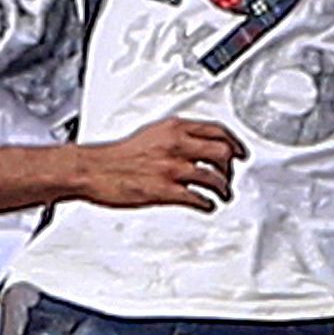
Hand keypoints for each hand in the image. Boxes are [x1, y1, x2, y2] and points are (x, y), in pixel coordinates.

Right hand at [73, 115, 238, 211]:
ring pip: (214, 177)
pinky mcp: (165, 191)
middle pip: (222, 153)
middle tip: (229, 177)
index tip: (240, 153)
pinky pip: (198, 198)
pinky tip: (208, 206)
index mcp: (174, 129)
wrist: (93, 169)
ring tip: (223, 195)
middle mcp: (176, 146)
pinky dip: (208, 204)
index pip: (217, 131)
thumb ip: (175, 136)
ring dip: (223, 189)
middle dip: (230, 168)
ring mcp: (171, 169)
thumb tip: (194, 143)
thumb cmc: (117, 155)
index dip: (235, 143)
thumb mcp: (151, 134)